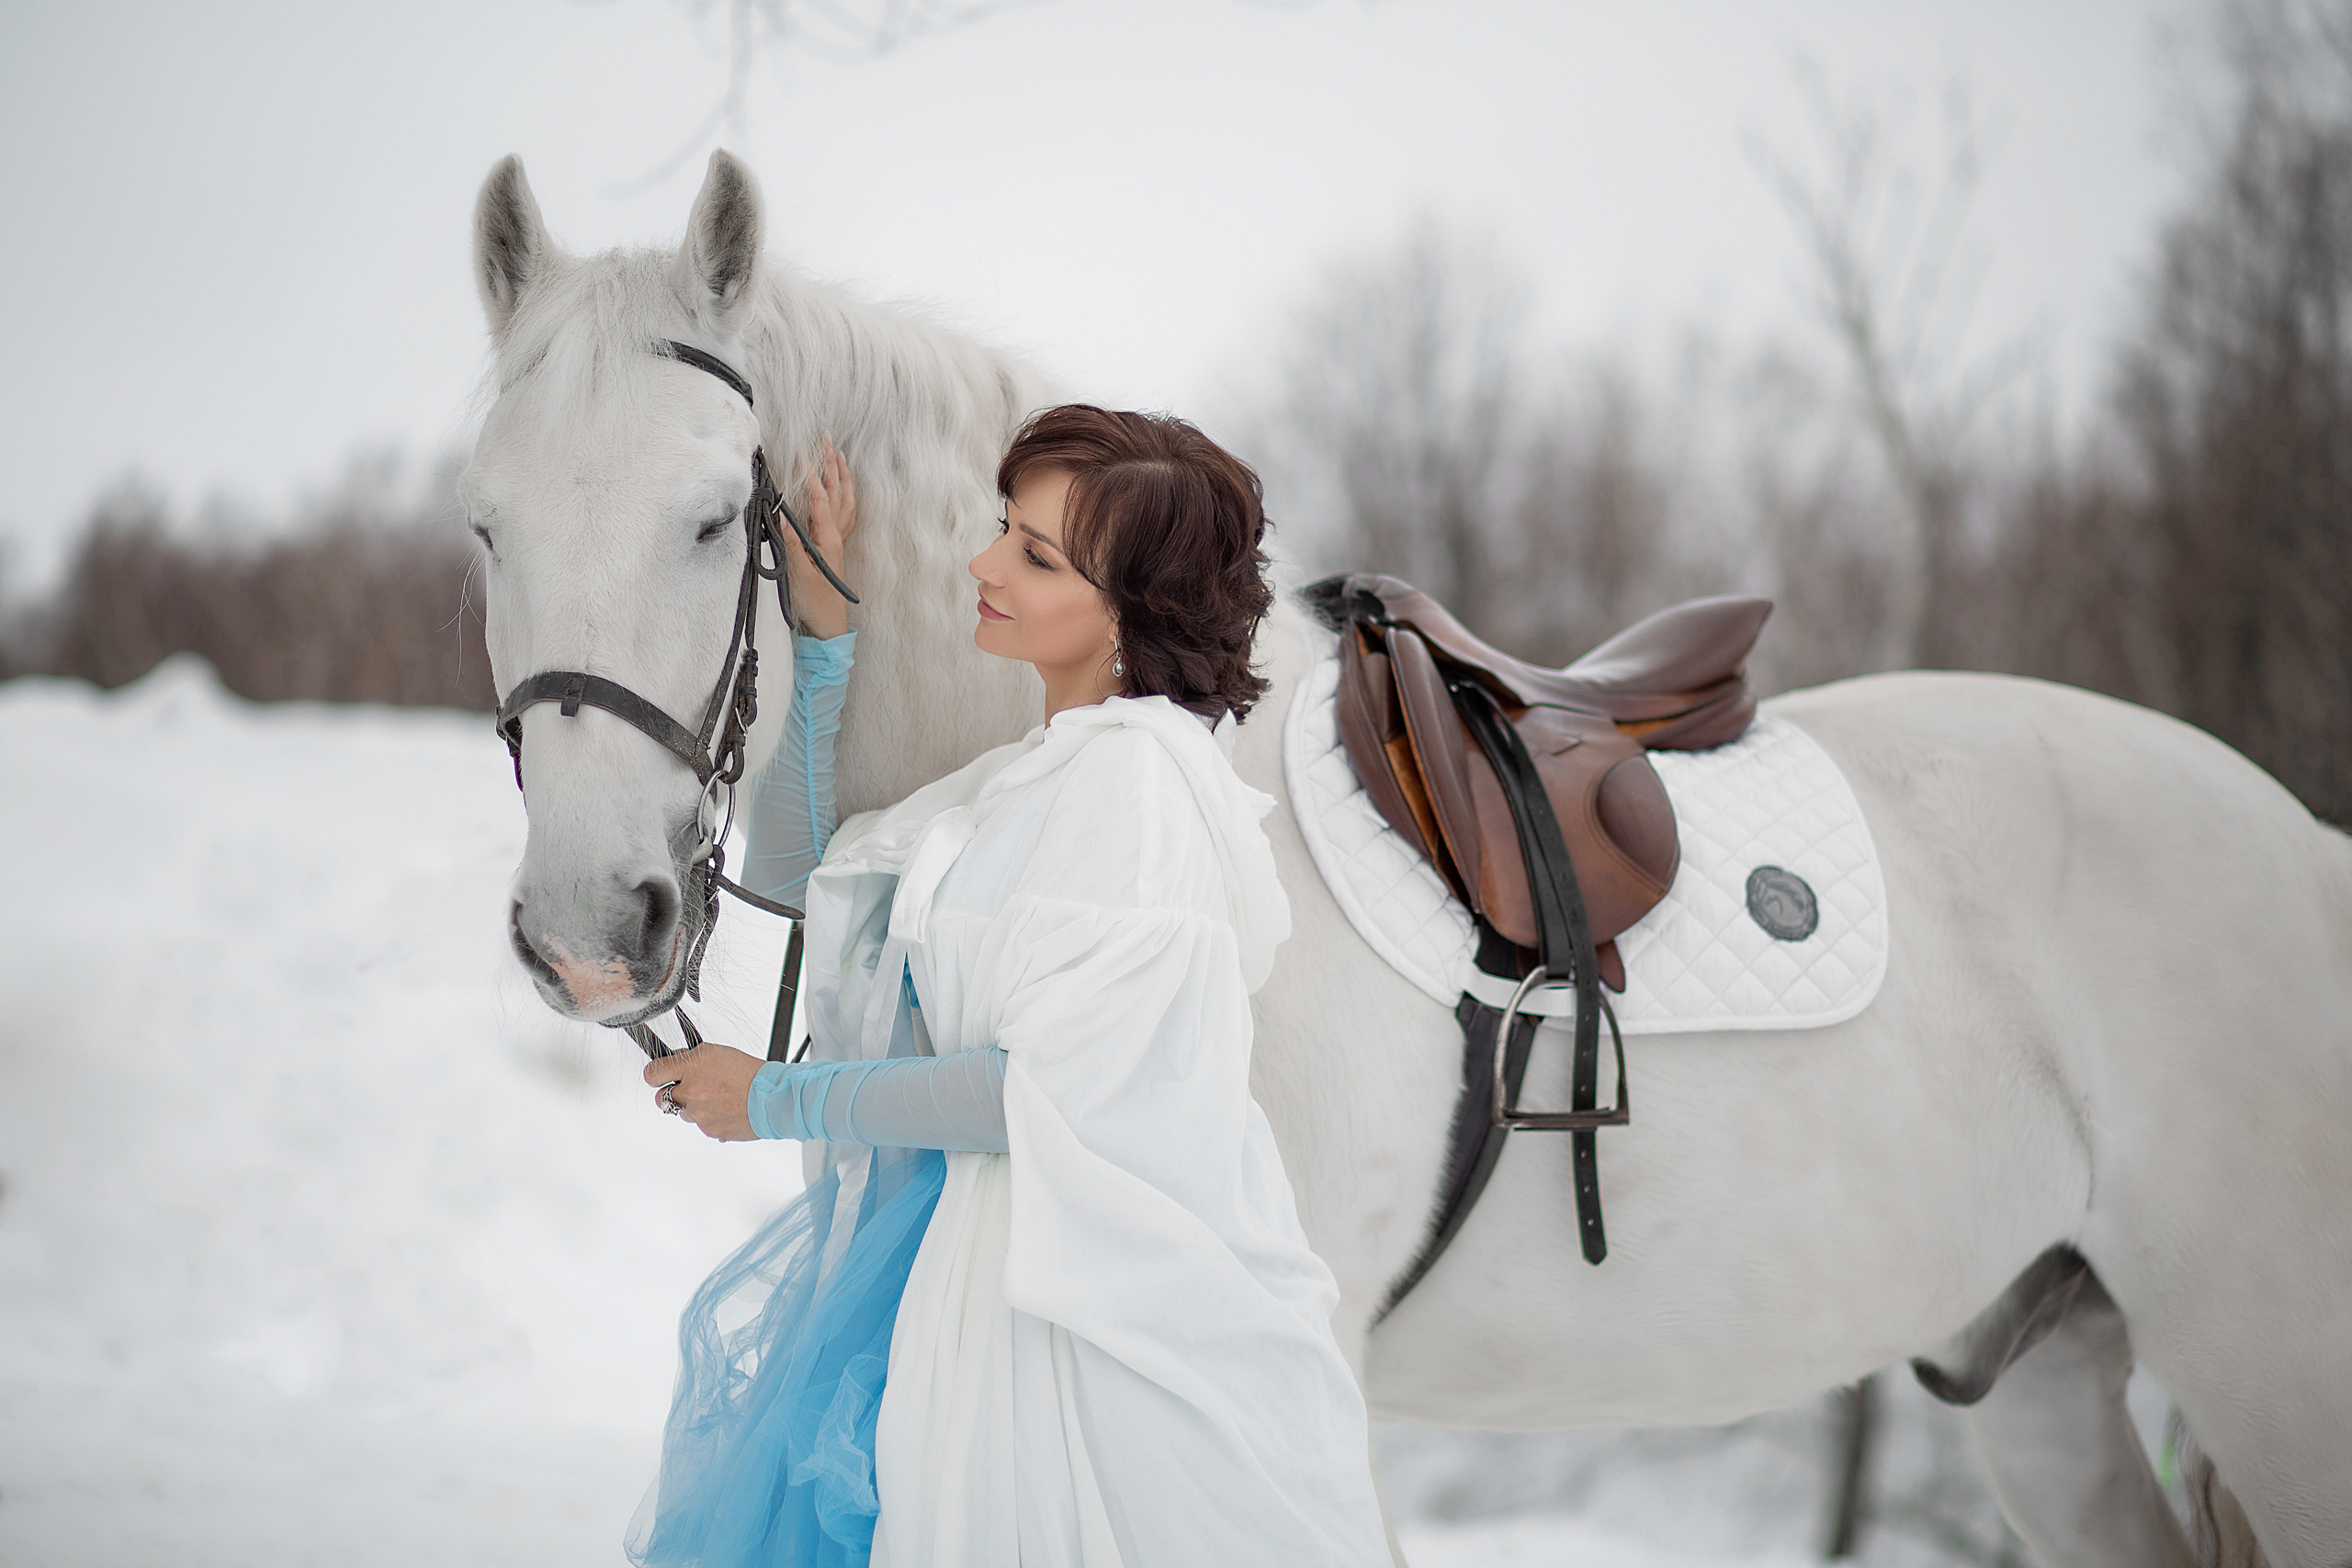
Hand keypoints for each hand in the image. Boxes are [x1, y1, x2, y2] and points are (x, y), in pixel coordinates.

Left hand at [645, 1043, 764, 1141]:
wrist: (772, 1098)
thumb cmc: (750, 1073)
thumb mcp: (717, 1052)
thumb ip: (690, 1059)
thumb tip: (674, 1062)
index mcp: (692, 1068)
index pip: (652, 1074)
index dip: (657, 1073)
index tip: (661, 1074)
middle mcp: (691, 1093)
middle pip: (661, 1098)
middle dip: (674, 1092)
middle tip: (691, 1087)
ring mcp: (698, 1115)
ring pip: (683, 1113)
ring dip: (694, 1106)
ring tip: (717, 1098)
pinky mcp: (709, 1131)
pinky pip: (701, 1125)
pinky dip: (710, 1118)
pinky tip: (725, 1109)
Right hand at [790, 434, 858, 639]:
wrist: (827, 625)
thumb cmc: (813, 602)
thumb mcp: (797, 571)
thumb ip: (791, 540)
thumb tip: (782, 511)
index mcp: (827, 538)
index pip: (819, 498)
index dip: (810, 473)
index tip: (801, 450)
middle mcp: (836, 536)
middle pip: (837, 493)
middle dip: (831, 464)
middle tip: (827, 439)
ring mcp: (838, 541)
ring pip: (845, 501)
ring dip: (842, 477)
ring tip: (840, 455)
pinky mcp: (835, 548)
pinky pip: (845, 514)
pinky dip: (844, 496)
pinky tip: (842, 490)